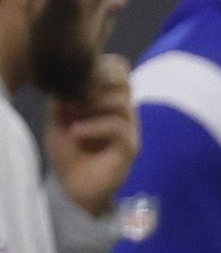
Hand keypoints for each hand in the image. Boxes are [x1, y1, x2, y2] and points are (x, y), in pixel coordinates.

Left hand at [47, 54, 137, 218]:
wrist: (74, 185)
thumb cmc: (68, 150)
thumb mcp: (59, 115)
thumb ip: (65, 94)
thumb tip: (69, 79)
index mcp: (110, 100)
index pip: (119, 68)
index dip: (99, 67)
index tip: (74, 82)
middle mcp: (124, 111)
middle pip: (123, 79)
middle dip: (95, 83)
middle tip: (73, 98)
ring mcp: (130, 129)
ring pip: (121, 101)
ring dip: (92, 105)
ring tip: (71, 116)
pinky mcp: (130, 148)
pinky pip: (118, 127)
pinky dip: (94, 126)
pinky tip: (76, 132)